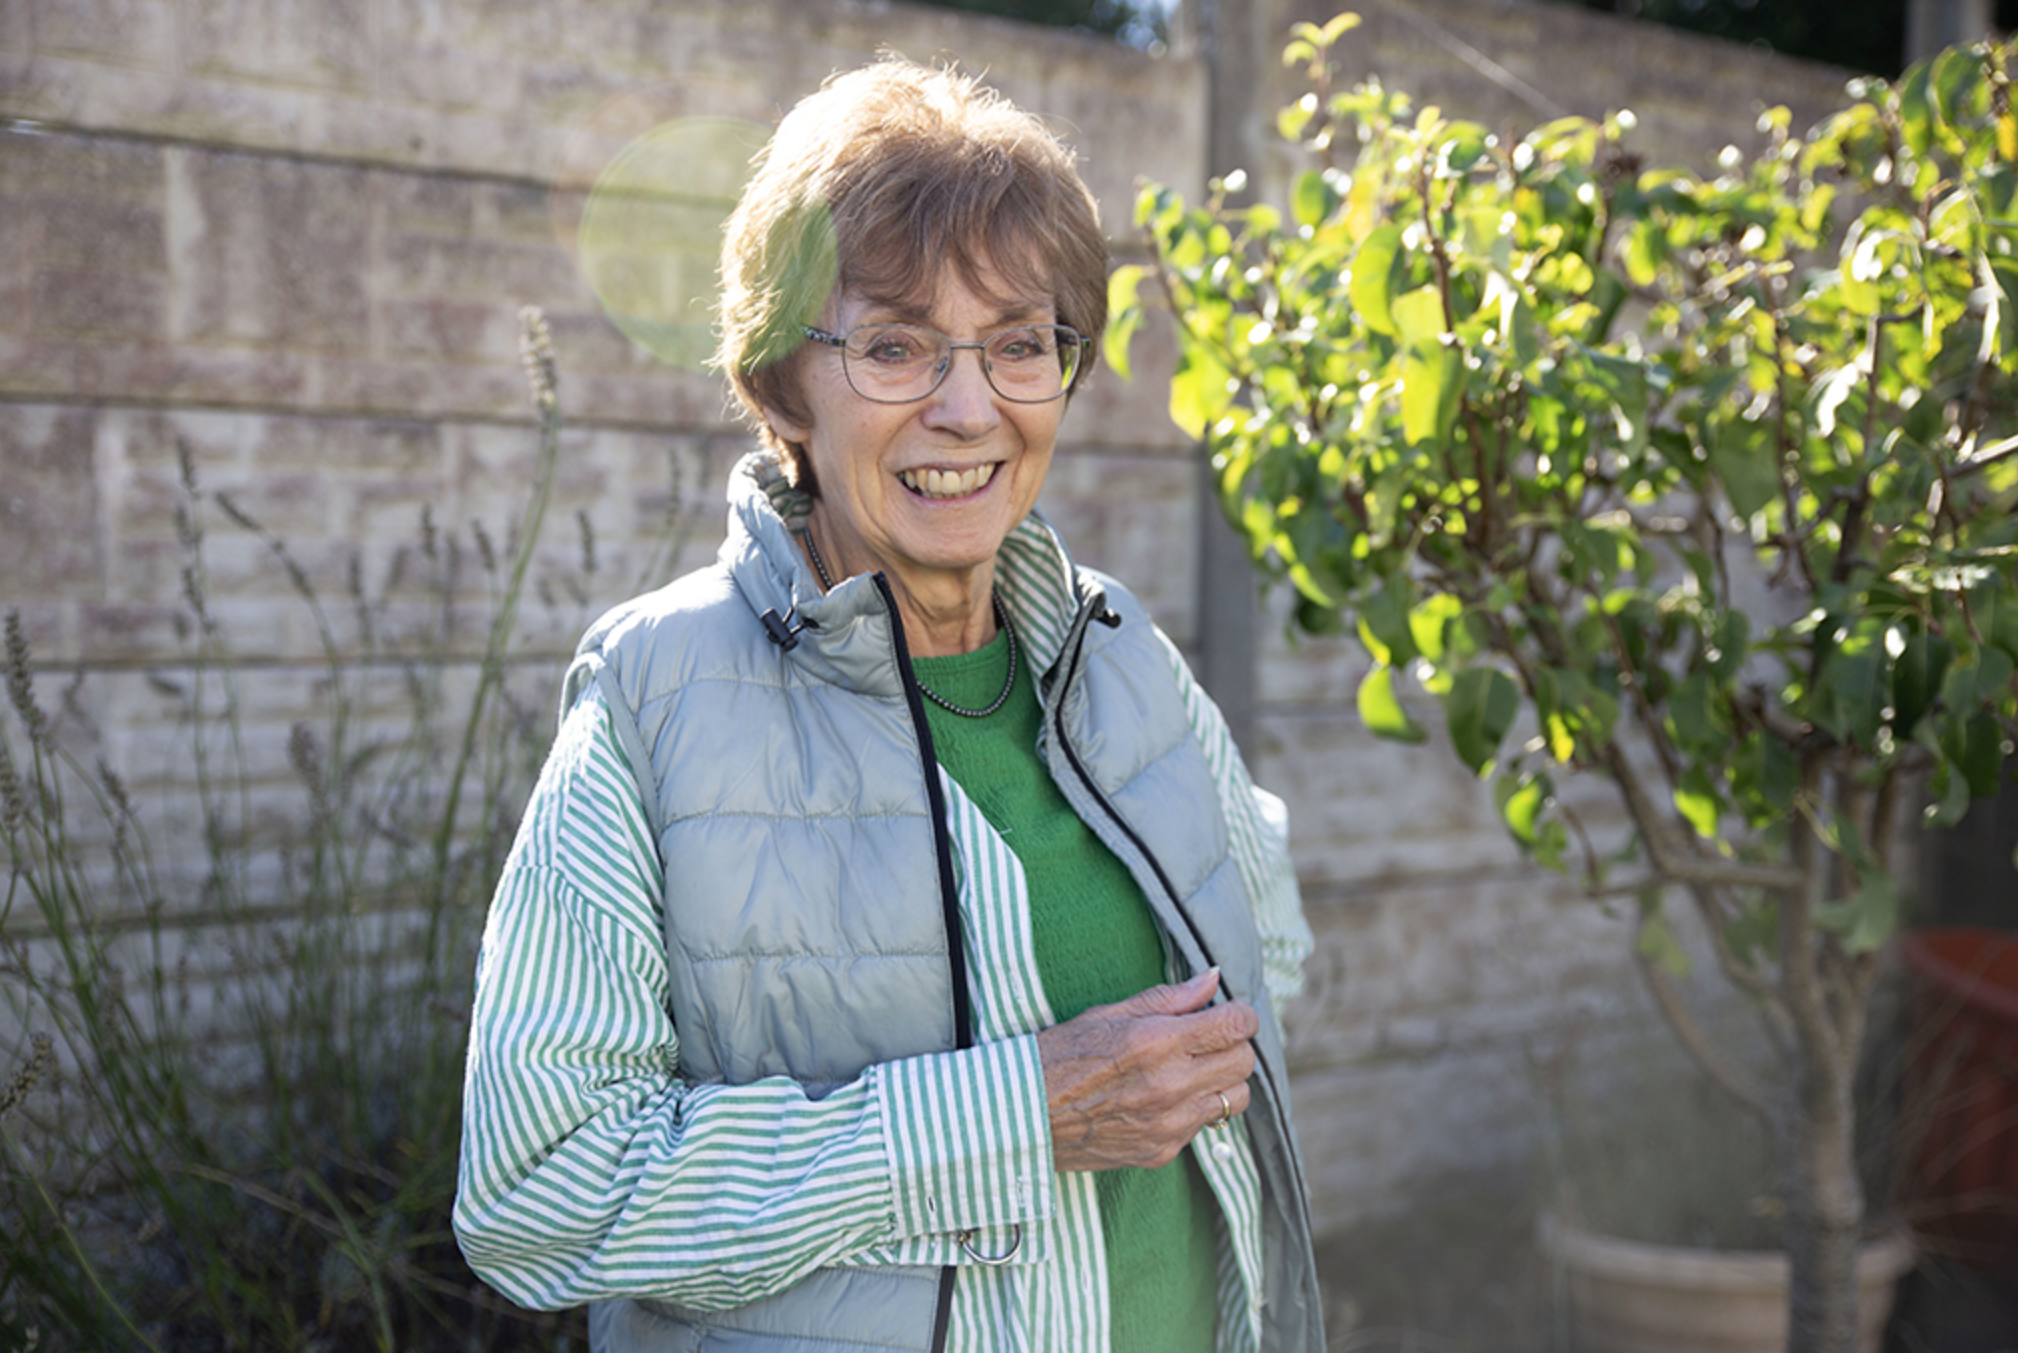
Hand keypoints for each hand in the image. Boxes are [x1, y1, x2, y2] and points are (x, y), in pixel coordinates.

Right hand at [1035, 968, 1257, 1171]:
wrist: (1022, 1116)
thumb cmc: (1059, 1056)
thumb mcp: (1108, 1014)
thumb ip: (1168, 998)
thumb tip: (1212, 979)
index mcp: (1156, 1043)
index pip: (1235, 1026)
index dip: (1238, 1014)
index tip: (1226, 1012)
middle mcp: (1169, 1086)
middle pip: (1244, 1062)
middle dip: (1234, 1044)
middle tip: (1208, 1038)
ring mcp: (1168, 1124)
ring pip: (1236, 1099)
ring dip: (1223, 1080)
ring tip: (1192, 1069)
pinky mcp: (1162, 1152)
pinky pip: (1204, 1127)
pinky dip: (1196, 1109)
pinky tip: (1165, 1097)